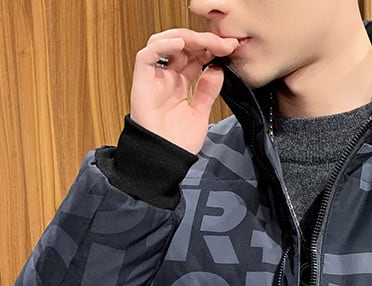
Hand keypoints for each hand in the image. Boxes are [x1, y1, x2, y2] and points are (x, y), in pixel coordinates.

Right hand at [131, 29, 238, 152]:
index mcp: (180, 85)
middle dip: (203, 41)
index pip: (194, 57)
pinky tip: (180, 44)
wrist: (165, 161)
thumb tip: (217, 69)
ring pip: (164, 43)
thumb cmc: (178, 144)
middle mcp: (166, 78)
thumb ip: (207, 92)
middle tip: (223, 43)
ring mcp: (154, 78)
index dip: (210, 48)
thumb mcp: (200, 114)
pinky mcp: (142, 81)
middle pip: (182, 47)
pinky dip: (162, 46)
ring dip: (185, 38)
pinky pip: (146, 55)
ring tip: (204, 42)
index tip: (229, 48)